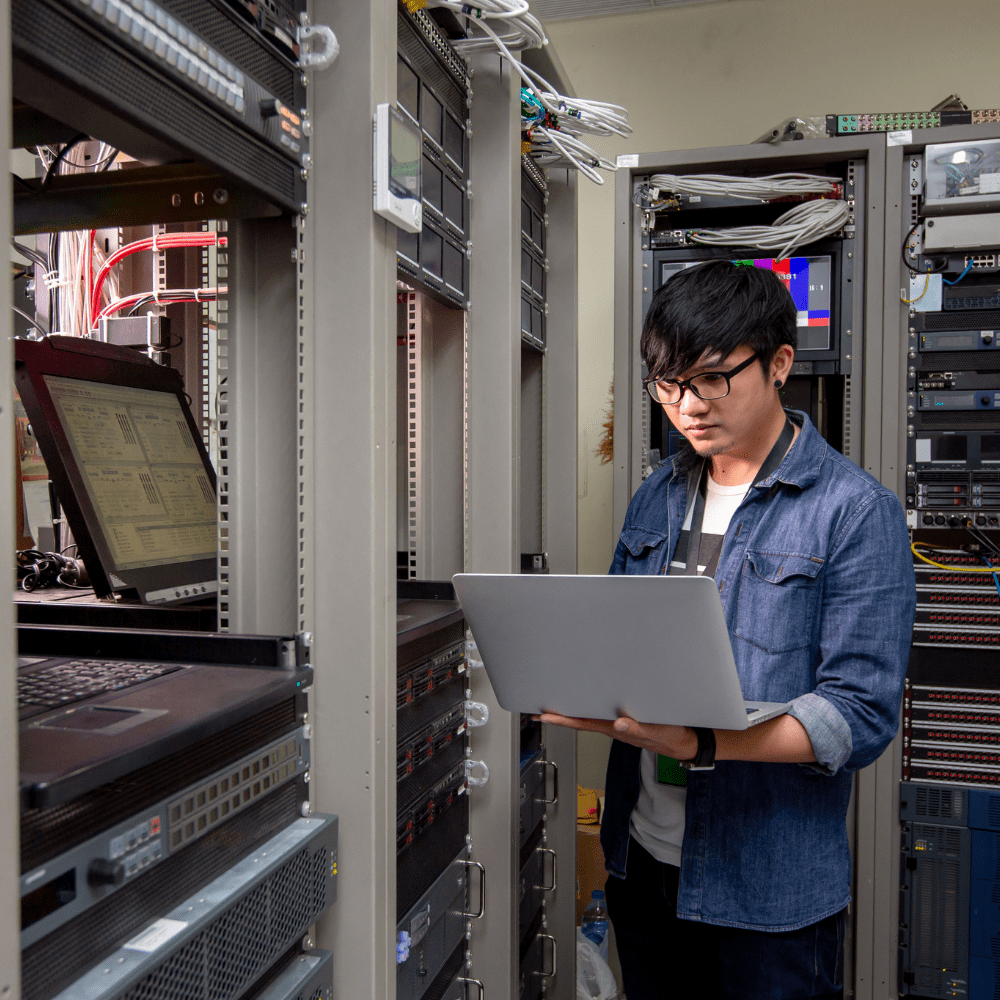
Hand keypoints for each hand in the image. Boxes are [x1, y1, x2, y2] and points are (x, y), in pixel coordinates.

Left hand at [539, 713, 698, 760]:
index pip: (582, 723)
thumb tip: (618, 724)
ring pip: (589, 717)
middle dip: (559, 715)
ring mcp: (618, 725)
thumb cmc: (670, 736)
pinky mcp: (626, 720)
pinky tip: (583, 703)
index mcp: (615, 729)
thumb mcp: (656, 732)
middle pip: (580, 720)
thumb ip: (637, 730)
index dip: (562, 719)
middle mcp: (612, 727)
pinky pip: (601, 714)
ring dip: (571, 712)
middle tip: (538, 710)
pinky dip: (588, 709)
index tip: (544, 715)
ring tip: (554, 706)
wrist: (685, 741)